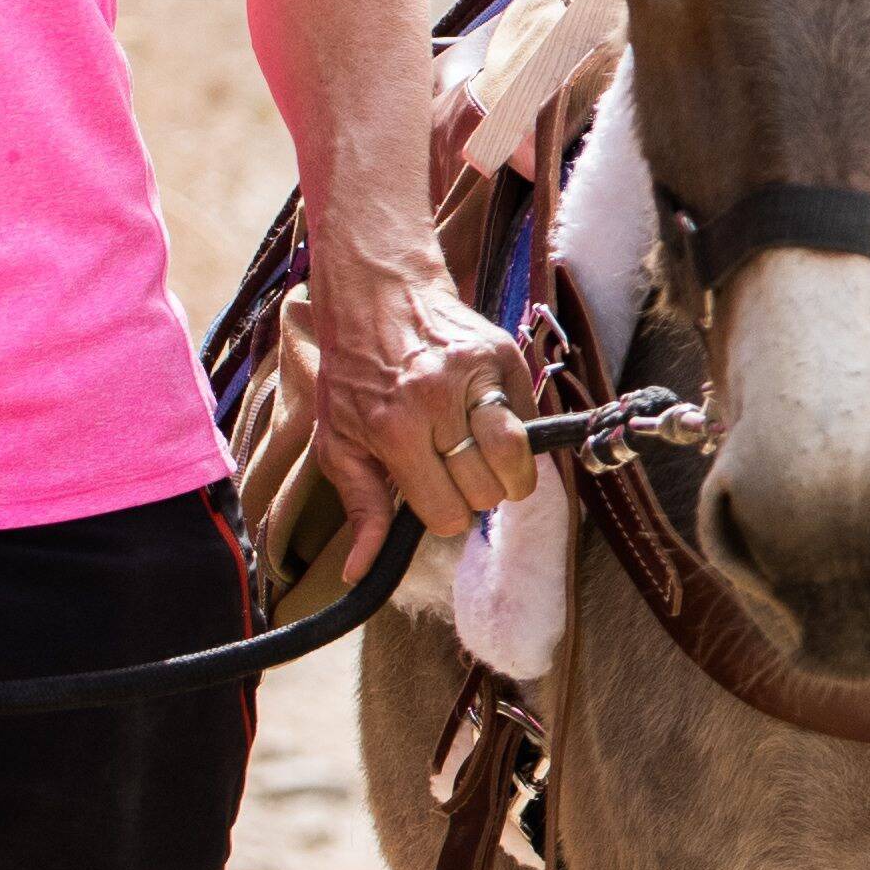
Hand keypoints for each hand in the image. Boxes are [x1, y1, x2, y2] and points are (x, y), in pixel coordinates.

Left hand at [309, 259, 541, 536]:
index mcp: (395, 431)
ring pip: (518, 458)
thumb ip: (360, 508)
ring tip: (487, 463)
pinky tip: (492, 424)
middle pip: (485, 492)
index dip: (444, 515)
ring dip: (508, 474)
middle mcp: (438, 402)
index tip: (434, 497)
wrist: (377, 296)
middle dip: (473, 494)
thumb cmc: (354, 376)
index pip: (447, 514)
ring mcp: (476, 375)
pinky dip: (519, 433)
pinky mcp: (504, 354)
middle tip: (455, 473)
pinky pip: (530, 417)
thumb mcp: (339, 443)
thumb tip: (361, 573)